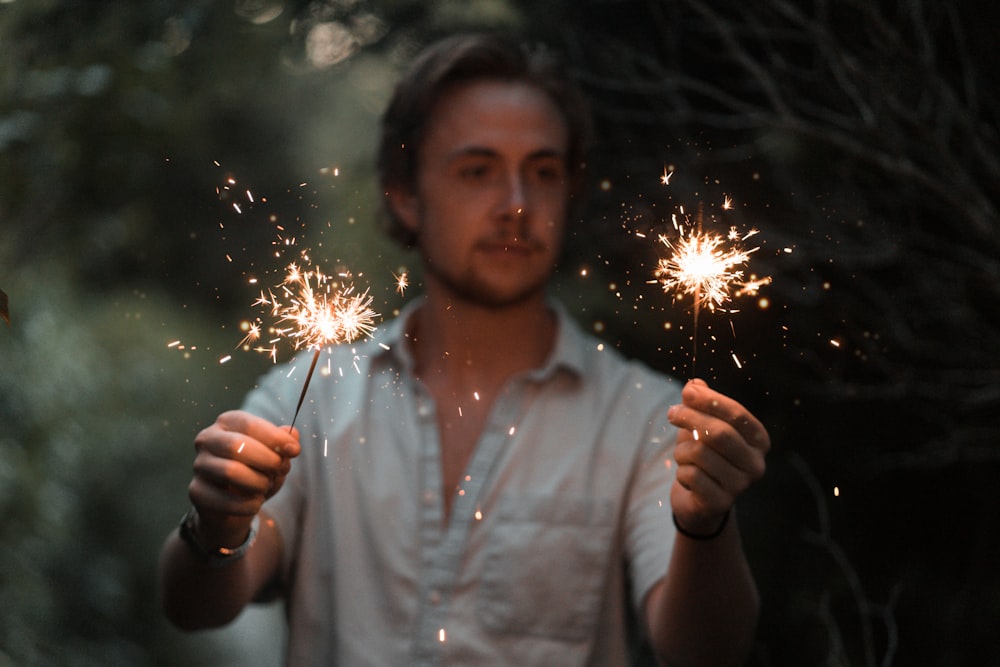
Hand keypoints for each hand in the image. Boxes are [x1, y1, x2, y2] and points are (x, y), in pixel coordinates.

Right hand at [188, 410, 300, 546]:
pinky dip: (249, 505)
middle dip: (266, 460)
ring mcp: (199, 465)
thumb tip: (293, 434)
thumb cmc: (257, 471)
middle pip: (237, 446)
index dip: (275, 438)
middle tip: (279, 470)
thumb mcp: (275, 455)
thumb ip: (284, 443)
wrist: (235, 506)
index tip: (295, 451)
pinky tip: (255, 503)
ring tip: (265, 486)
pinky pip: (226, 500)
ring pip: (230, 472)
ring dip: (257, 483)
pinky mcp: (196, 491)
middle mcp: (207, 439)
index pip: (250, 425)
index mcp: (227, 422)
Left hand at [666, 379, 769, 534]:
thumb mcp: (704, 425)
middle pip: (719, 433)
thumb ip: (702, 403)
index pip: (737, 414)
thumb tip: (694, 384)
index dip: (710, 400)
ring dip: (682, 450)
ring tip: (682, 454)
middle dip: (690, 418)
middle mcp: (756, 464)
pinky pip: (691, 475)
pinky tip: (686, 474)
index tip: (687, 391)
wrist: (700, 500)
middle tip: (672, 413)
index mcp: (759, 441)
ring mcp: (740, 486)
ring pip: (700, 453)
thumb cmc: (704, 455)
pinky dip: (681, 470)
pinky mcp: (721, 503)